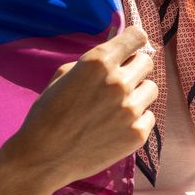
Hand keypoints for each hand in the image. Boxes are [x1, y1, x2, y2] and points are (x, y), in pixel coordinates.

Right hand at [0, 26, 157, 190]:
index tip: (130, 48)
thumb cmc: (48, 112)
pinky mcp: (138, 134)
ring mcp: (131, 110)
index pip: (137, 36)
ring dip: (137, 94)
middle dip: (134, 68)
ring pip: (151, 89)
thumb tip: (117, 44)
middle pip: (147, 62)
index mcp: (99, 62)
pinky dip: (136, 120)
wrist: (43, 157)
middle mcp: (119, 82)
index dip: (133, 42)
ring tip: (116, 107)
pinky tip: (116, 127)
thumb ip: (94, 59)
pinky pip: (149, 116)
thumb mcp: (64, 74)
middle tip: (118, 82)